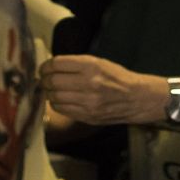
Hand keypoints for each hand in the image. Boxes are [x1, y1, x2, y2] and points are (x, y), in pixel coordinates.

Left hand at [40, 54, 166, 125]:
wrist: (136, 98)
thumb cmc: (117, 77)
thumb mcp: (98, 62)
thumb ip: (76, 64)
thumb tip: (52, 67)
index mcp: (91, 66)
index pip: (57, 64)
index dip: (45, 66)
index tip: (44, 68)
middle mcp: (88, 84)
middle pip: (53, 81)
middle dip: (44, 80)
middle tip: (44, 79)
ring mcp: (87, 102)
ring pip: (54, 97)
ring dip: (49, 93)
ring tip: (52, 89)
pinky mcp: (87, 116)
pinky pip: (62, 109)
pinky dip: (57, 103)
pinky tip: (61, 99)